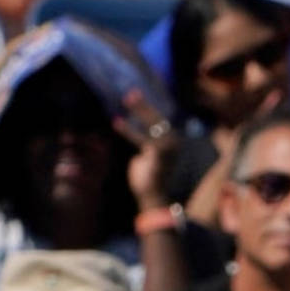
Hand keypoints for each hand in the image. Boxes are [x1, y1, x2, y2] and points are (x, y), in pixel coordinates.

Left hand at [114, 88, 180, 210]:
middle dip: (144, 105)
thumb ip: (145, 143)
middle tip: (130, 92)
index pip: (159, 119)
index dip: (147, 107)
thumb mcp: (146, 155)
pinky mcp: (159, 155)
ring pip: (152, 124)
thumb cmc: (148, 178)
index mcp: (172, 140)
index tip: (136, 95)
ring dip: (140, 109)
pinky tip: (116, 122)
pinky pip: (142, 139)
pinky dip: (128, 130)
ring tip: (126, 99)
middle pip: (157, 118)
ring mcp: (169, 148)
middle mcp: (173, 142)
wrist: (154, 197)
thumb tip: (136, 131)